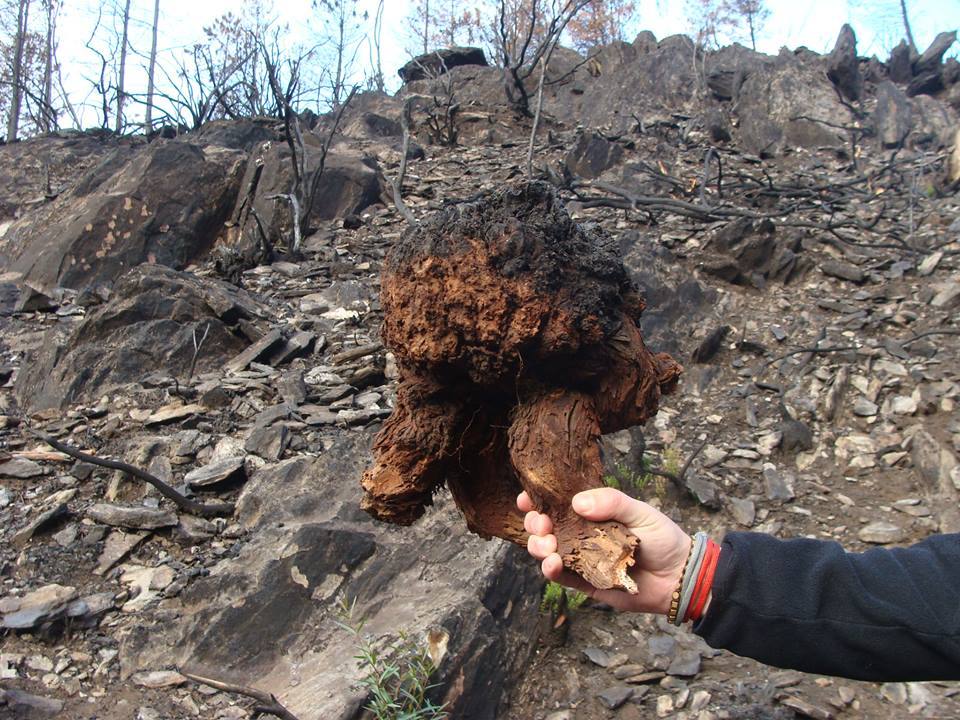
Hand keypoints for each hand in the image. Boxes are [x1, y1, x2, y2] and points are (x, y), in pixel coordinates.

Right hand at [519, 487, 690, 613]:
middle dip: (535, 524)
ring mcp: (582, 559)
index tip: (527, 498)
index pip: (559, 504)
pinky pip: (562, 577)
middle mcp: (581, 534)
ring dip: (539, 547)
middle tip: (541, 523)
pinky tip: (552, 563)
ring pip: (547, 552)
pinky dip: (551, 570)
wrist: (679, 577)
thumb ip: (611, 502)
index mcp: (593, 513)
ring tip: (546, 546)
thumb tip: (576, 502)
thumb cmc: (662, 539)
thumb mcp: (640, 511)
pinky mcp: (586, 582)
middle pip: (546, 527)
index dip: (538, 500)